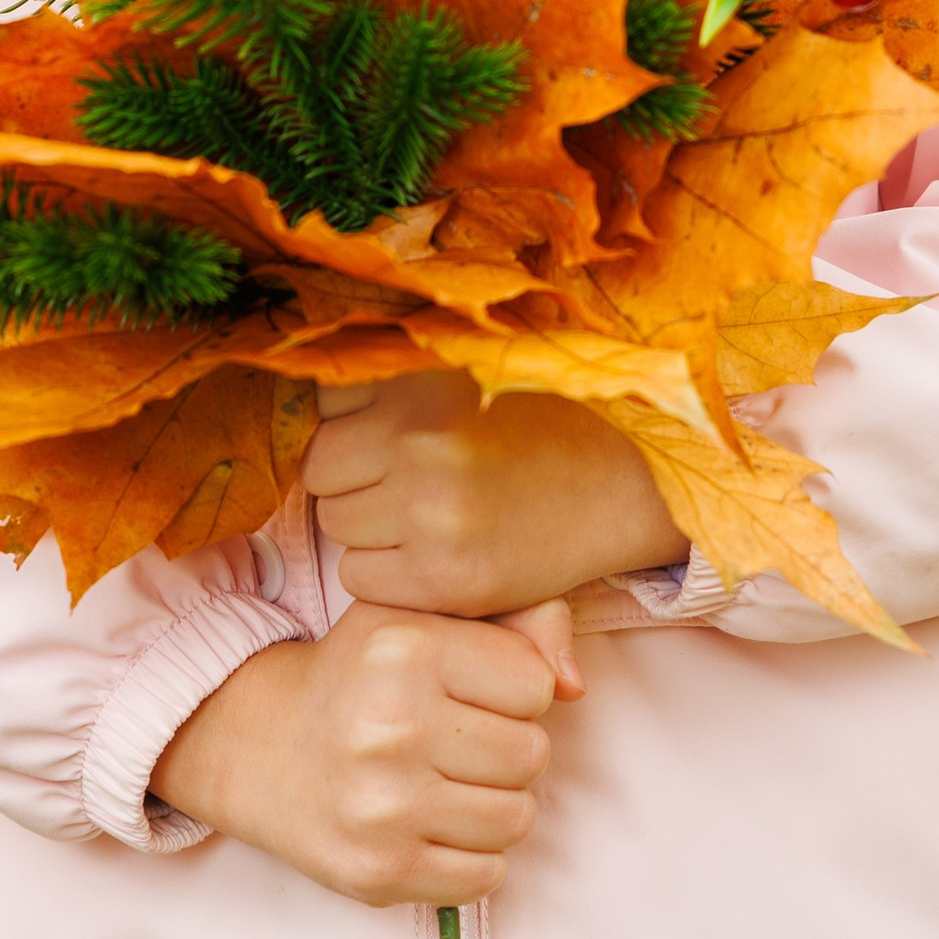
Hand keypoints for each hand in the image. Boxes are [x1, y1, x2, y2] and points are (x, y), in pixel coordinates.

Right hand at [150, 598, 578, 907]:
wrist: (261, 747)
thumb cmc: (363, 675)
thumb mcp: (424, 616)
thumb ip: (517, 620)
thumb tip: (575, 685)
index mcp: (406, 649)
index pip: (537, 685)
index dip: (514, 690)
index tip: (471, 692)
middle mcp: (391, 727)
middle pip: (533, 756)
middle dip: (507, 749)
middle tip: (457, 741)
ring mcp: (383, 808)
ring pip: (517, 820)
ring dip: (494, 804)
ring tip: (446, 782)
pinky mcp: (379, 872)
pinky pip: (485, 877)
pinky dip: (471, 857)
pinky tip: (432, 825)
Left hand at [307, 371, 682, 622]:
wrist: (628, 487)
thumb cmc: (541, 422)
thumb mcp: (472, 368)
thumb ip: (396, 370)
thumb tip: (309, 359)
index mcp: (423, 380)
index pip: (326, 403)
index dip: (357, 419)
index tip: (396, 428)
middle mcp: (420, 442)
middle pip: (322, 467)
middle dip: (353, 474)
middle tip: (406, 478)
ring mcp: (430, 514)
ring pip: (336, 522)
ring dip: (366, 523)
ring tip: (425, 513)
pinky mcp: (443, 578)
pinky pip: (359, 578)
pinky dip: (384, 572)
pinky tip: (431, 552)